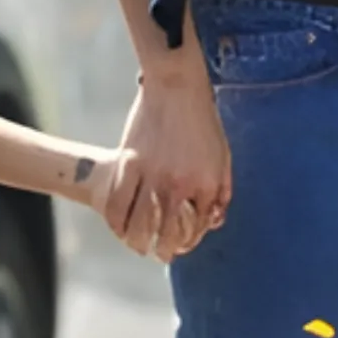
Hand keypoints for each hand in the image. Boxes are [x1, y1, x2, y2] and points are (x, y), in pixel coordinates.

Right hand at [105, 67, 230, 259]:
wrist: (176, 84)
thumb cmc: (203, 118)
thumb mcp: (222, 155)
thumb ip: (221, 190)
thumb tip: (215, 219)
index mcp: (203, 184)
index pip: (197, 228)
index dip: (191, 240)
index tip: (184, 242)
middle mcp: (177, 185)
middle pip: (166, 236)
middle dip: (165, 251)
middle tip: (161, 253)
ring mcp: (150, 175)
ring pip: (138, 226)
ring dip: (139, 243)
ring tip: (140, 245)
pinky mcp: (128, 163)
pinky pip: (116, 202)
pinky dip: (115, 220)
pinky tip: (119, 226)